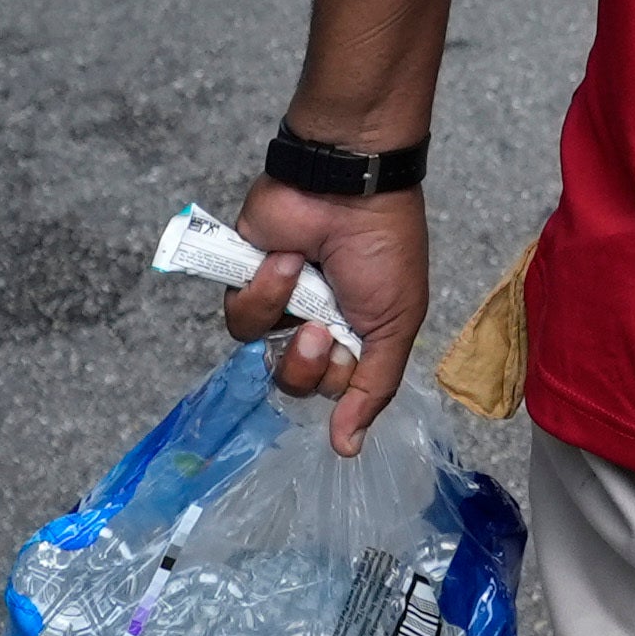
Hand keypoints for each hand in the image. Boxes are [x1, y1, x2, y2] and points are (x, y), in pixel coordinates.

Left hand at [222, 181, 428, 454]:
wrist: (349, 185)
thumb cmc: (383, 250)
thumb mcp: (395, 325)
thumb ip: (372, 389)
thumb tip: (347, 450)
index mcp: (354, 336)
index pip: (332, 389)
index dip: (335, 378)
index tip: (348, 346)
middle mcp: (313, 324)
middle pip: (292, 380)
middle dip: (304, 362)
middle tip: (319, 328)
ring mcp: (278, 303)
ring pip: (260, 352)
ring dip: (283, 317)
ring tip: (302, 281)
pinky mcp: (244, 279)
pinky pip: (238, 313)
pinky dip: (262, 289)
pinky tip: (284, 259)